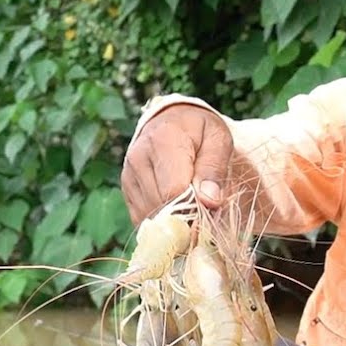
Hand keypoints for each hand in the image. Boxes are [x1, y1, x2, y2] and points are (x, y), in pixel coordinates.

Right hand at [120, 106, 232, 224]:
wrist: (173, 122)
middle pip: (161, 205)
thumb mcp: (219, 140)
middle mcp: (139, 158)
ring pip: (151, 216)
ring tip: (194, 207)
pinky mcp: (127, 191)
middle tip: (207, 211)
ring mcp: (129, 176)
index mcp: (163, 140)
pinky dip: (163, 223)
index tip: (213, 210)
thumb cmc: (201, 132)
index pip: (175, 189)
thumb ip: (214, 168)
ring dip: (175, 221)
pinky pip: (143, 219)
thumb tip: (210, 201)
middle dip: (187, 216)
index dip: (196, 207)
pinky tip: (178, 210)